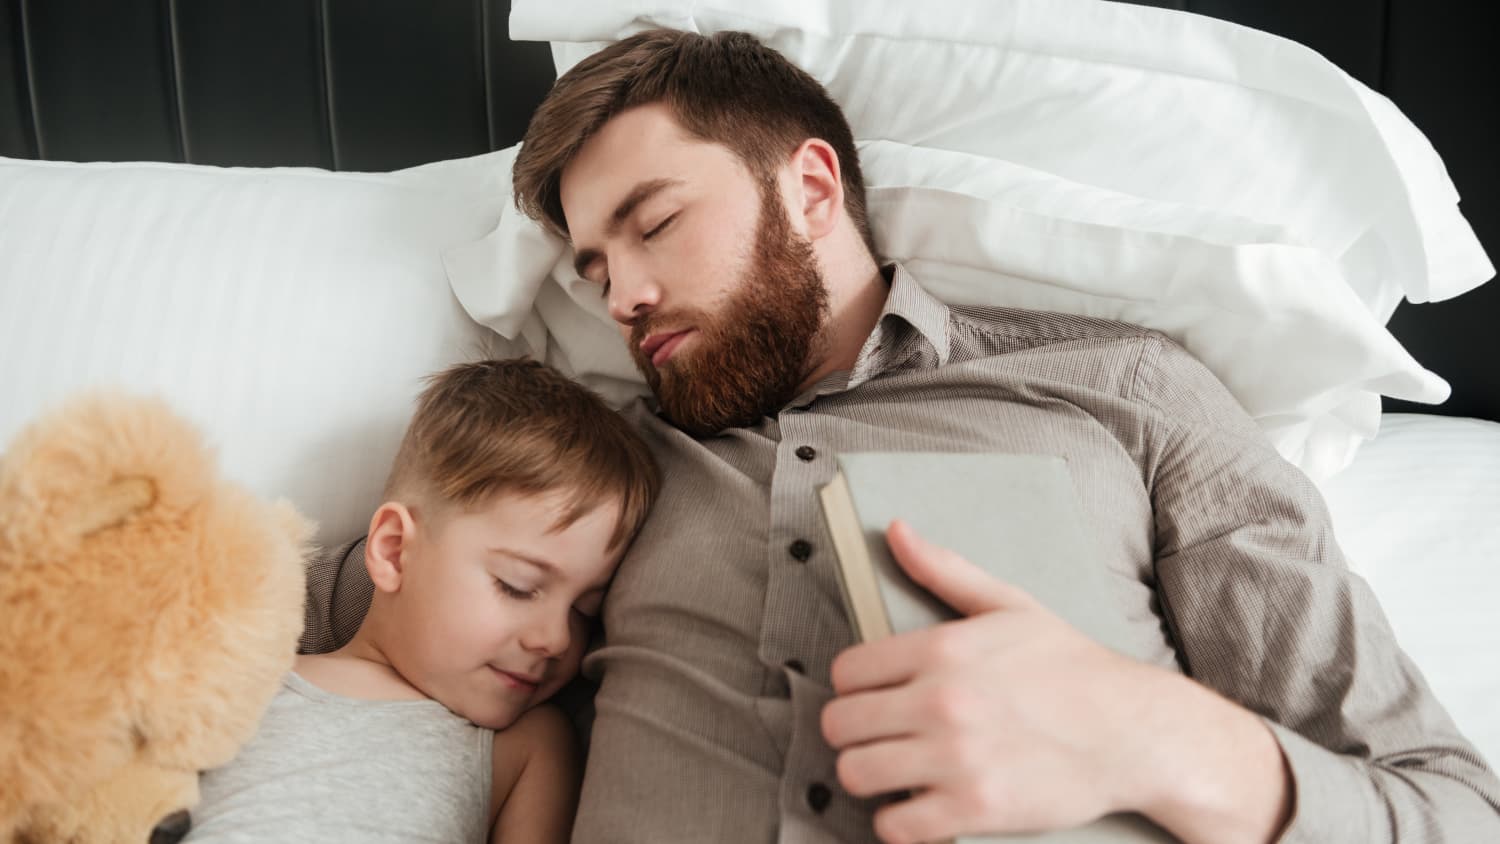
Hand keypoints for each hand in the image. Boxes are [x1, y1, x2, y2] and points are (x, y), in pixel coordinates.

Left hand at [820, 519, 1166, 843]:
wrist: (1133, 731)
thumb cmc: (1072, 668)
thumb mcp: (1009, 605)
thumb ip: (944, 570)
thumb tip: (897, 532)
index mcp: (941, 649)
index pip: (846, 672)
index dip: (852, 687)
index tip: (871, 697)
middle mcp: (941, 702)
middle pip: (839, 725)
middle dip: (851, 732)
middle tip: (876, 737)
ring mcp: (956, 758)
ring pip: (856, 774)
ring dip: (868, 776)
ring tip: (892, 772)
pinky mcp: (974, 809)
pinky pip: (895, 827)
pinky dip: (897, 824)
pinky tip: (916, 808)